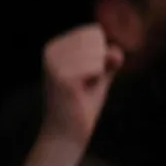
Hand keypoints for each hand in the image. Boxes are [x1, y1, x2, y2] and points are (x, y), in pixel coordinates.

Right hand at [41, 24, 123, 147]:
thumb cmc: (81, 103)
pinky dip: (96, 80)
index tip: (84, 74)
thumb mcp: (98, 74)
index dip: (100, 55)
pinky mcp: (62, 76)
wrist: (67, 131)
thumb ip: (108, 57)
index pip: (93, 33)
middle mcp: (50, 51)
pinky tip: (80, 91)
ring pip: (98, 54)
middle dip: (100, 63)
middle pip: (96, 41)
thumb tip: (114, 52)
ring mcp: (54, 63)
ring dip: (98, 73)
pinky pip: (96, 67)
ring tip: (81, 88)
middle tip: (84, 83)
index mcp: (54, 47)